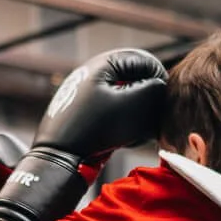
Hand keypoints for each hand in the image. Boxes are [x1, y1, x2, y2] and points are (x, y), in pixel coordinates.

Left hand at [0, 49, 167, 220]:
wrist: (59, 158)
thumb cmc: (95, 130)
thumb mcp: (133, 107)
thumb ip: (154, 90)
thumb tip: (161, 85)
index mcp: (104, 63)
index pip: (147, 62)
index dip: (159, 84)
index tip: (161, 107)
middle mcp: (94, 72)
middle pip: (135, 80)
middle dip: (146, 101)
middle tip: (148, 122)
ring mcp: (88, 92)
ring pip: (126, 97)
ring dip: (135, 114)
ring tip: (134, 133)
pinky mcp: (85, 111)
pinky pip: (112, 111)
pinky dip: (122, 122)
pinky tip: (123, 139)